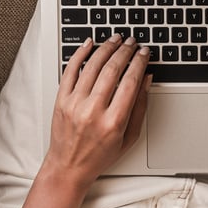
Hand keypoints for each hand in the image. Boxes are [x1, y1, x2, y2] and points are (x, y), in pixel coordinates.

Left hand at [41, 33, 150, 189]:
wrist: (68, 167)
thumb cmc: (99, 156)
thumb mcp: (129, 138)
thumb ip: (140, 108)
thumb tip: (146, 80)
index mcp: (113, 122)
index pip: (130, 81)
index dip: (139, 62)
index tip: (144, 53)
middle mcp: (93, 111)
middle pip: (112, 70)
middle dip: (125, 51)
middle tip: (133, 42)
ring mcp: (75, 104)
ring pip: (93, 66)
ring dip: (106, 48)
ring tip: (116, 39)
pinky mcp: (61, 100)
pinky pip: (70, 70)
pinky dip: (80, 54)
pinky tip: (89, 44)